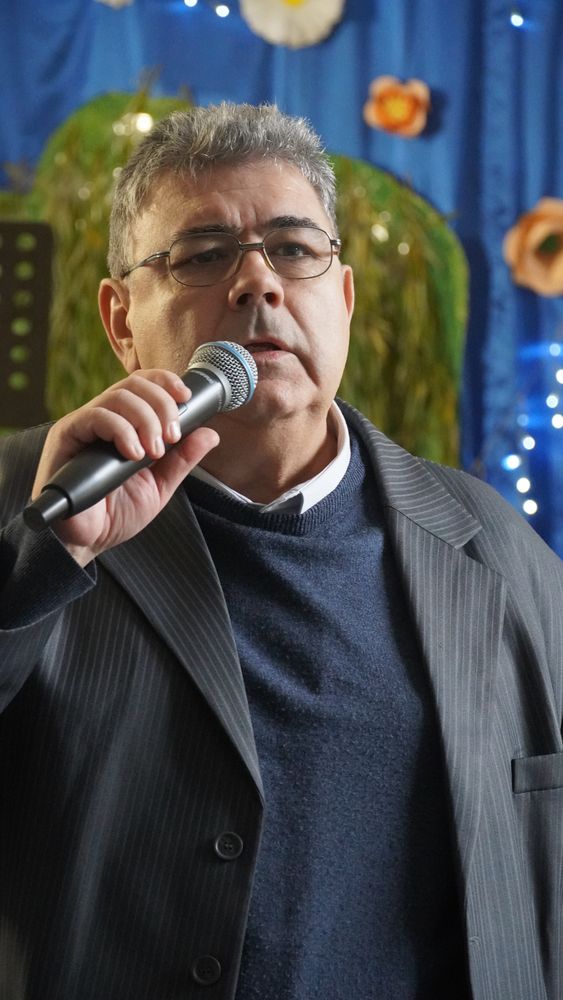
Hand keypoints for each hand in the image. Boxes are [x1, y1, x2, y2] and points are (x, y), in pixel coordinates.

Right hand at [31, 370, 218, 565]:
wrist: (88, 540)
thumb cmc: (117, 514)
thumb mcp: (160, 485)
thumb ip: (182, 459)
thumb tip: (211, 435)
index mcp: (123, 424)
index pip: (143, 385)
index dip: (165, 382)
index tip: (186, 397)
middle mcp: (102, 418)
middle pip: (133, 384)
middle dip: (161, 406)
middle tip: (172, 437)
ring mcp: (83, 425)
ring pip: (117, 396)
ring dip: (145, 420)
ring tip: (154, 452)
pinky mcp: (66, 436)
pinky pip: (95, 417)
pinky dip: (122, 431)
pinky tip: (134, 454)